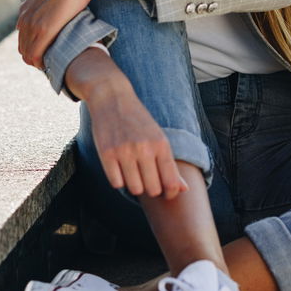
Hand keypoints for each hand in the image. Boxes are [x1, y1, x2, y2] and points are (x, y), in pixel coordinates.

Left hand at [17, 0, 97, 68]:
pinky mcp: (44, 29)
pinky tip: (49, 66)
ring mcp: (33, 23)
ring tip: (51, 66)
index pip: (23, 36)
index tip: (47, 53)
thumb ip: (49, 2)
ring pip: (27, 53)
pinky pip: (35, 54)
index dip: (32, 47)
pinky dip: (40, 63)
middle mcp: (26, 17)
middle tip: (49, 64)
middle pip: (23, 47)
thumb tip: (56, 8)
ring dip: (37, 62)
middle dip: (33, 58)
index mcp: (26, 9)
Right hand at [71, 51, 187, 200]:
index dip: (170, 193)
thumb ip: (171, 165)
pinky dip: (119, 181)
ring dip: (135, 186)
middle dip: (152, 189)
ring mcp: (124, 151)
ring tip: (134, 174)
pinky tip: (121, 169)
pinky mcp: (106, 154)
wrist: (112, 98)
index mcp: (161, 144)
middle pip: (153, 189)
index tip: (166, 192)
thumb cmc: (139, 121)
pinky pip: (116, 183)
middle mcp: (144, 148)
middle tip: (148, 180)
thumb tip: (184, 190)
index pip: (171, 182)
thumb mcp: (159, 138)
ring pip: (135, 189)